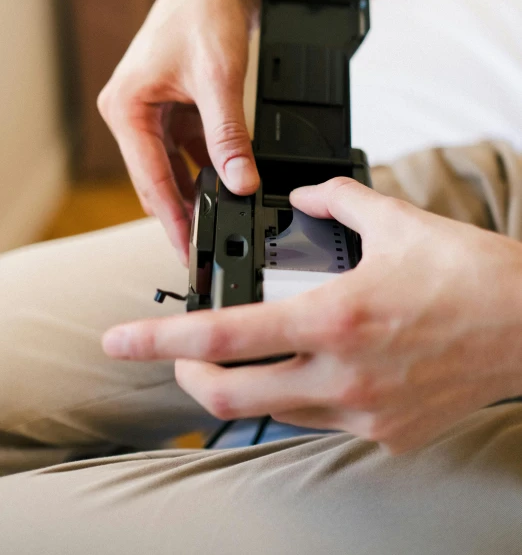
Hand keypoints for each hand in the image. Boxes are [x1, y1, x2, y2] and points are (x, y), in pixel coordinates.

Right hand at [97, 0, 260, 261]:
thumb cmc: (206, 16)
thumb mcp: (220, 82)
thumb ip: (229, 137)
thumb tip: (241, 182)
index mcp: (126, 107)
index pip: (149, 180)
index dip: (172, 220)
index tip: (188, 251)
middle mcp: (131, 111)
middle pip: (156, 178)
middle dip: (182, 212)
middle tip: (207, 246)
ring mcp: (151, 110)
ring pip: (172, 166)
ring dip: (195, 191)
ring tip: (221, 222)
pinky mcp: (172, 107)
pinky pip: (186, 148)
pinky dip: (205, 166)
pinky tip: (227, 184)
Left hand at [102, 177, 521, 452]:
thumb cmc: (467, 273)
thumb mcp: (394, 220)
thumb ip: (334, 201)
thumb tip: (302, 197)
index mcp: (334, 317)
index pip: (224, 335)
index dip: (160, 339)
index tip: (119, 339)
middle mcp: (342, 374)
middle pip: (230, 396)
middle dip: (189, 375)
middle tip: (183, 351)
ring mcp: (364, 412)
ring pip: (273, 412)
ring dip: (248, 385)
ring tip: (251, 355)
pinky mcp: (387, 433)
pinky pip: (322, 421)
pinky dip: (303, 396)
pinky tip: (319, 369)